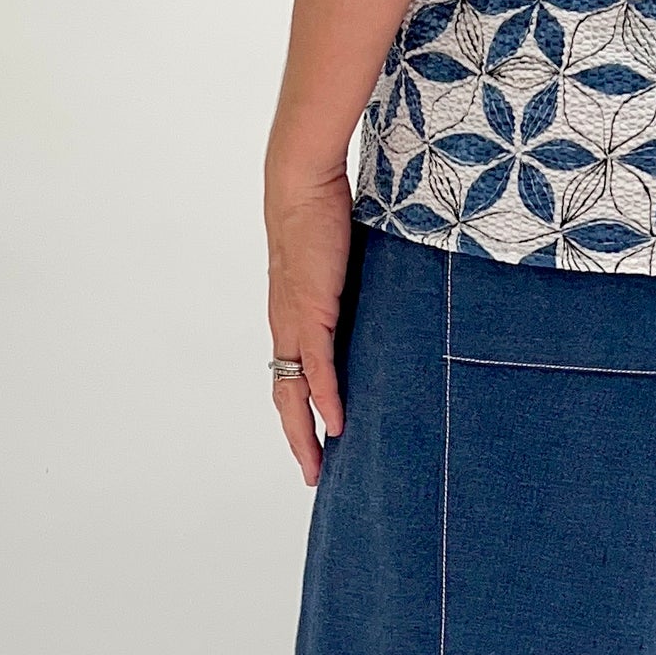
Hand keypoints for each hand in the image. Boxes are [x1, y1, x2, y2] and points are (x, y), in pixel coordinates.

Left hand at [266, 159, 353, 485]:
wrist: (301, 179)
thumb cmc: (320, 212)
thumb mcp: (337, 265)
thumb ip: (347, 293)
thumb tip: (370, 305)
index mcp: (290, 317)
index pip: (289, 378)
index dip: (297, 415)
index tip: (311, 444)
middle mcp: (286, 325)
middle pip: (285, 397)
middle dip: (297, 439)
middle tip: (313, 475)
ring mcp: (295, 321)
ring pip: (294, 391)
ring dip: (304, 433)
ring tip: (318, 465)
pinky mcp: (311, 310)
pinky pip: (317, 367)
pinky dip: (326, 398)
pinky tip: (337, 425)